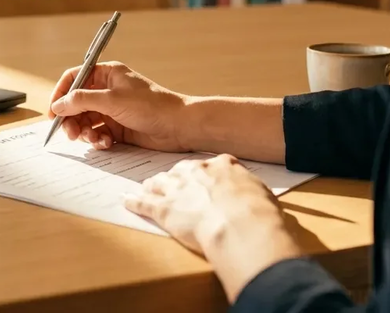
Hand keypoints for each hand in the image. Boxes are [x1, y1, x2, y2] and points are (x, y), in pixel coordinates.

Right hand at [48, 61, 190, 151]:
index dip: (61, 93)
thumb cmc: (151, 105)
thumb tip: (58, 105)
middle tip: (71, 133)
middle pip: (76, 103)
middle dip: (71, 118)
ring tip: (93, 138)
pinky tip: (106, 142)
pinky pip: (98, 132)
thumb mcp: (112, 100)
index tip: (53, 112)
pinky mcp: (118, 127)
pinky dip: (97, 139)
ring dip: (85, 131)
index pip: (74, 78)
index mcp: (106, 74)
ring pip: (86, 120)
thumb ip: (82, 101)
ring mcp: (112, 109)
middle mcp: (107, 90)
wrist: (179, 126)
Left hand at [123, 155, 301, 302]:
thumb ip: (253, 192)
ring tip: (148, 187)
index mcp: (222, 166)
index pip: (211, 164)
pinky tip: (127, 201)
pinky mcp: (163, 209)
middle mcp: (196, 173)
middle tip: (172, 182)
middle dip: (175, 177)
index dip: (206, 172)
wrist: (239, 224)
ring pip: (159, 184)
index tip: (205, 175)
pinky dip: (134, 203)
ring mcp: (178, 190)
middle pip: (180, 171)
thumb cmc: (257, 213)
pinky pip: (144, 204)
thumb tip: (258, 199)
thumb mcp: (262, 195)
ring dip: (153, 186)